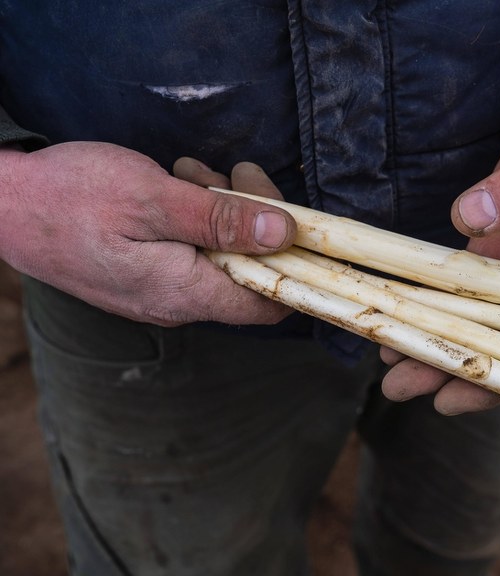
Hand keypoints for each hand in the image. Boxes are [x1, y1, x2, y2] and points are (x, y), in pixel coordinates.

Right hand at [0, 142, 295, 325]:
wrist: (0, 203)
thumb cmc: (69, 197)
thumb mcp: (154, 198)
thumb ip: (221, 220)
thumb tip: (284, 234)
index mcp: (185, 292)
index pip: (271, 302)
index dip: (294, 262)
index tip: (292, 216)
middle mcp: (179, 301)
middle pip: (250, 271)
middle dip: (255, 220)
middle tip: (235, 176)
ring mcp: (161, 289)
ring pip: (222, 253)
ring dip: (223, 209)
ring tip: (193, 174)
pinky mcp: (147, 272)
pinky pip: (193, 249)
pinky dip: (196, 214)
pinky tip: (178, 184)